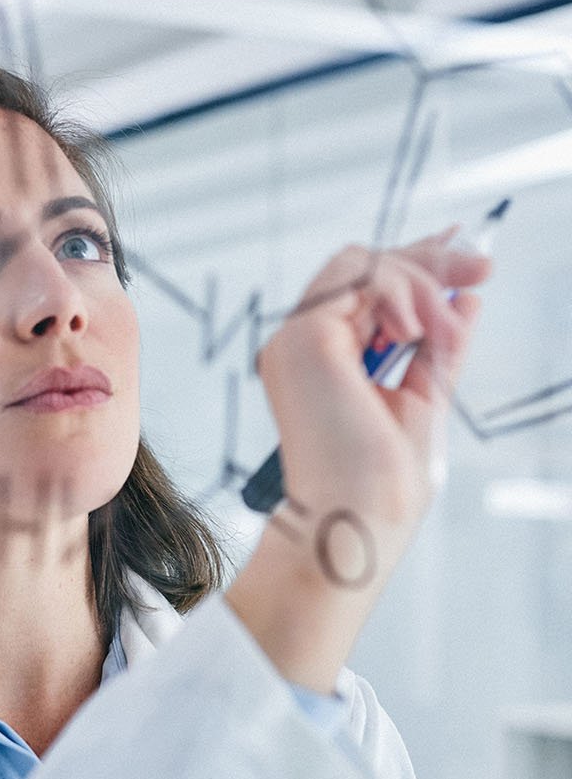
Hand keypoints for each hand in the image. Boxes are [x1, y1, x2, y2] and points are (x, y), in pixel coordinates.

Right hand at [225, 230, 488, 692]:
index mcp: (325, 361)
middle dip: (431, 260)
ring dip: (419, 284)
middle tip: (480, 268)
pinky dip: (399, 291)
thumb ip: (438, 346)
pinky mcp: (303, 337)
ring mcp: (296, 339)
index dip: (417, 266)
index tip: (469, 265)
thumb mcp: (427, 395)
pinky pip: (356, 277)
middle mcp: (304, 346)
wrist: (360, 518)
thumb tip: (465, 298)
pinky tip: (417, 330)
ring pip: (362, 264)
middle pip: (364, 267)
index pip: (366, 291)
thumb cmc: (383, 484)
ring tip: (442, 334)